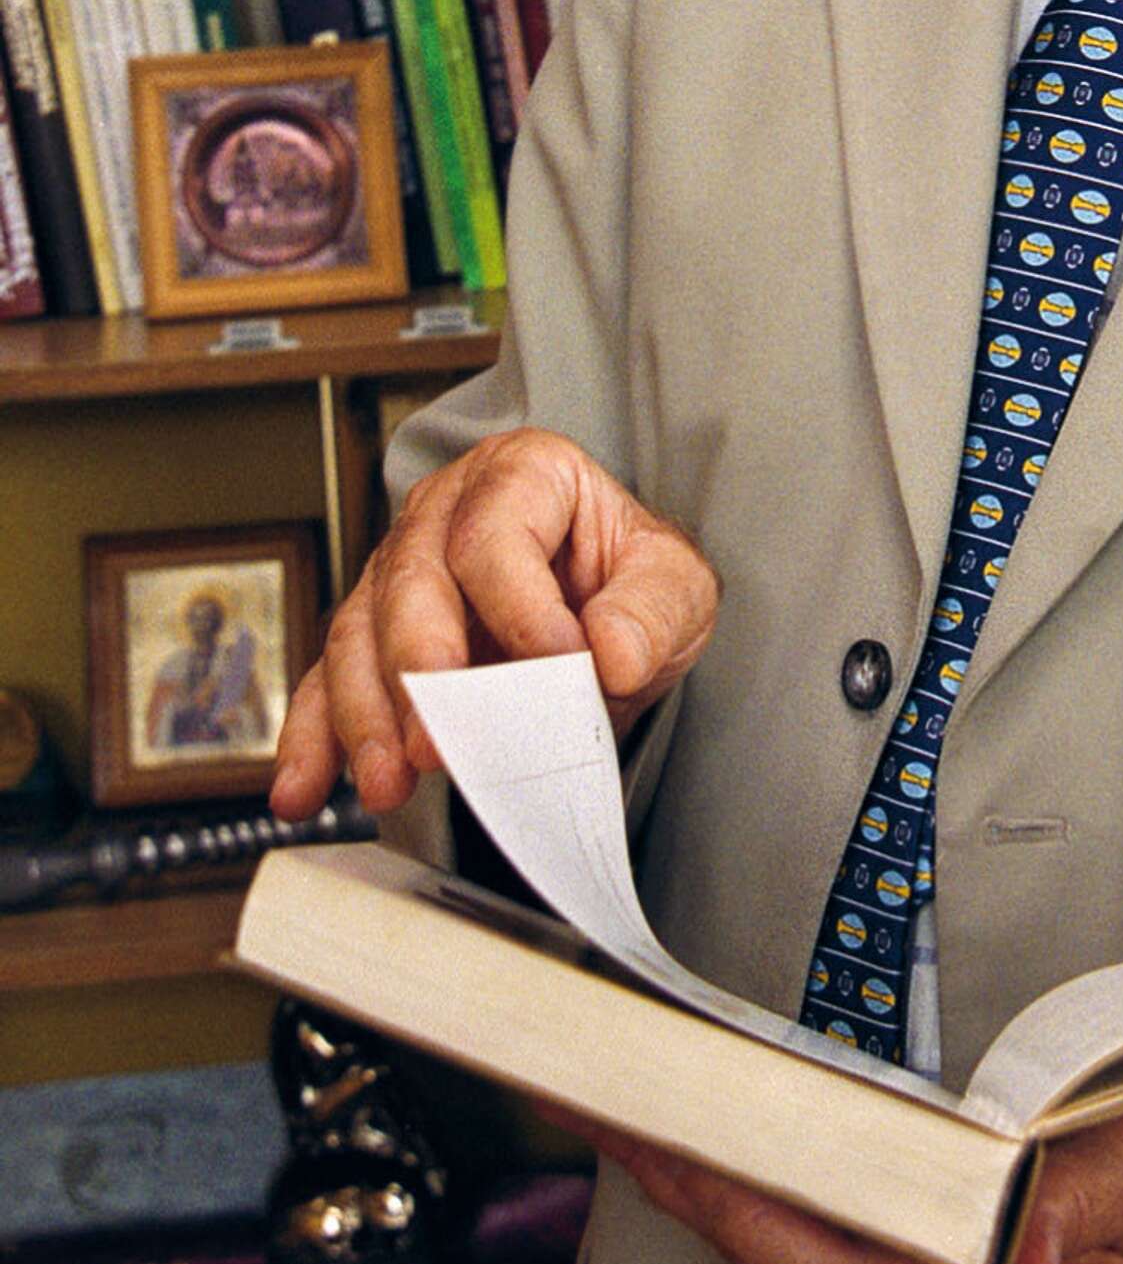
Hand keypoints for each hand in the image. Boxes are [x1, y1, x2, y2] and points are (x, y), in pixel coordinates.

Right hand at [271, 428, 719, 819]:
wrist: (609, 620)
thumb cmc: (631, 585)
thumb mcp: (675, 585)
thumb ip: (653, 611)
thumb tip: (613, 651)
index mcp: (524, 475)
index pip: (496, 534)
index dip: (519, 607)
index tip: (558, 668)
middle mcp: (446, 513)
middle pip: (409, 579)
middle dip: (419, 668)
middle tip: (439, 739)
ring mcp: (399, 574)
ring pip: (358, 634)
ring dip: (366, 716)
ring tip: (388, 781)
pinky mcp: (374, 640)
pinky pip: (328, 684)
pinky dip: (314, 741)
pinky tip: (306, 788)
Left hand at [582, 1096, 1122, 1263]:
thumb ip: (1081, 1201)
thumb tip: (1023, 1240)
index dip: (730, 1203)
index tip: (663, 1136)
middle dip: (685, 1184)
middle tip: (609, 1098)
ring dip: (707, 1189)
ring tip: (639, 1108)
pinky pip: (805, 1256)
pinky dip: (752, 1200)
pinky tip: (720, 1151)